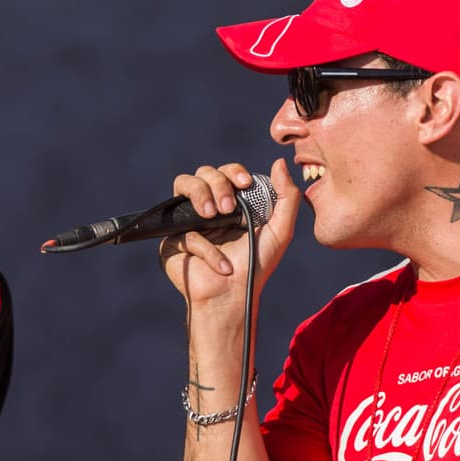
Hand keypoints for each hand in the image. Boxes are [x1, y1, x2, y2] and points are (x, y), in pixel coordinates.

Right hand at [160, 158, 300, 306]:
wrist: (233, 297)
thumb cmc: (256, 267)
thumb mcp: (280, 232)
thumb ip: (288, 197)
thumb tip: (279, 162)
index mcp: (231, 204)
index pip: (227, 173)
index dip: (233, 171)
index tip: (244, 183)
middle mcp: (208, 209)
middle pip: (203, 174)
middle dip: (217, 184)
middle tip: (227, 208)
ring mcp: (187, 222)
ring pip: (182, 185)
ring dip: (199, 193)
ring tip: (211, 215)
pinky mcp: (172, 240)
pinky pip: (181, 229)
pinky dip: (205, 248)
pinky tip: (220, 264)